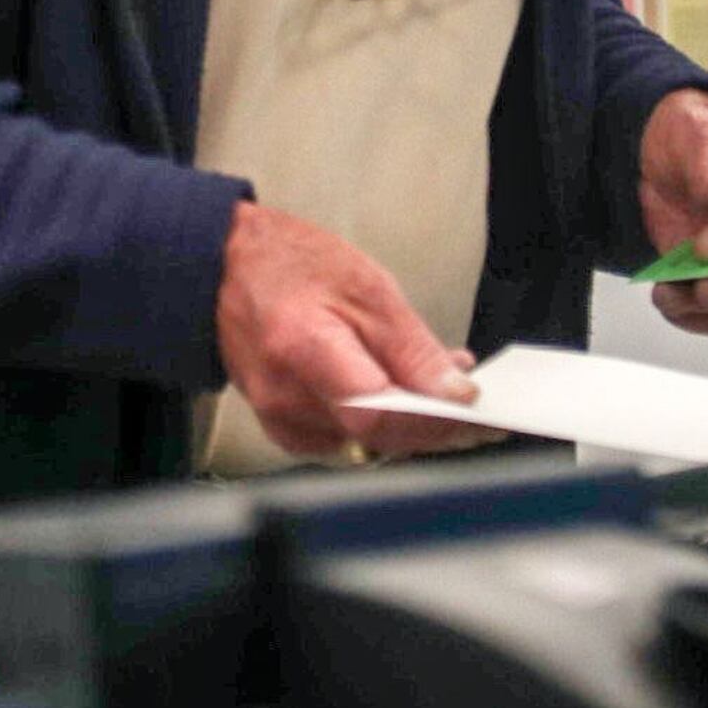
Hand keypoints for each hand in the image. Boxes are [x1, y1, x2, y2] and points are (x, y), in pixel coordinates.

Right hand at [214, 199, 494, 462]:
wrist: (224, 268)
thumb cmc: (292, 264)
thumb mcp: (366, 286)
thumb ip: (411, 346)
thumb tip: (456, 393)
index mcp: (302, 349)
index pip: (377, 412)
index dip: (430, 419)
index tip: (475, 411)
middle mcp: (284, 396)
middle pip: (377, 437)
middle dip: (437, 429)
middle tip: (483, 416)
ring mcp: (279, 418)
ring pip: (368, 443)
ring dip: (415, 426)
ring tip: (449, 393)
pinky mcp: (283, 427)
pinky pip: (348, 441)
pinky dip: (384, 424)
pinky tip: (407, 398)